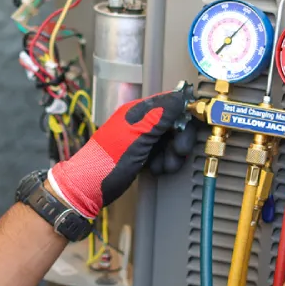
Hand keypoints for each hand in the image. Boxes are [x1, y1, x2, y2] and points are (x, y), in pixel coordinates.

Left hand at [48, 84, 196, 218]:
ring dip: (173, 155)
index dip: (185, 113)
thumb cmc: (107, 161)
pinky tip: (158, 169)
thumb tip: (180, 96)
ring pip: (170, 141)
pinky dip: (164, 162)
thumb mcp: (137, 135)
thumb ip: (159, 115)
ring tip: (165, 165)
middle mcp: (140, 122)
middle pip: (173, 124)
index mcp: (138, 111)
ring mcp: (140, 139)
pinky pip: (162, 153)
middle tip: (179, 152)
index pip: (170, 102)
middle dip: (180, 140)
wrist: (90, 188)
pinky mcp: (141, 154)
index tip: (194, 125)